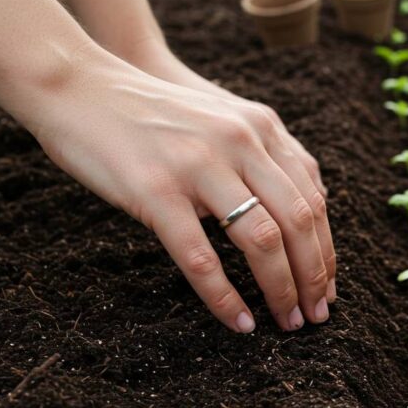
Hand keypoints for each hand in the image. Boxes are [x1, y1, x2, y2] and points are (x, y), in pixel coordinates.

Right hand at [27, 48, 335, 332]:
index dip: (326, 250)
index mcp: (262, 128)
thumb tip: (307, 210)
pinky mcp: (157, 191)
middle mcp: (241, 142)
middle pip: (299, 222)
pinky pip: (202, 256)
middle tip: (315, 316)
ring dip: (281, 289)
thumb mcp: (223, 121)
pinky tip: (238, 322)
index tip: (328, 289)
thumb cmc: (155, 114)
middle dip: (313, 277)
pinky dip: (225, 297)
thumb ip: (264, 157)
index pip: (313, 199)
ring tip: (287, 322)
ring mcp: (200, 165)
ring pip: (262, 240)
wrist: (80, 85)